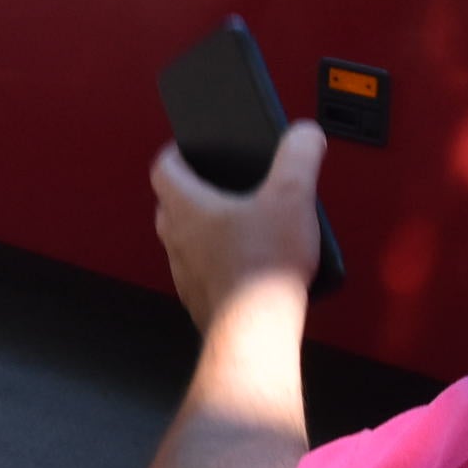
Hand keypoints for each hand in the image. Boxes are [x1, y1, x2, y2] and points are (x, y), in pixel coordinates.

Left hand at [151, 122, 328, 332]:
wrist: (257, 332)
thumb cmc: (263, 268)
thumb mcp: (291, 197)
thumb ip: (298, 157)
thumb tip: (304, 135)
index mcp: (186, 207)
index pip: (163, 168)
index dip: (175, 153)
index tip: (187, 149)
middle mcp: (177, 240)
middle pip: (171, 206)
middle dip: (192, 193)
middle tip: (218, 187)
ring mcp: (186, 274)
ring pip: (184, 243)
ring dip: (204, 232)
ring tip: (239, 227)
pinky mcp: (201, 301)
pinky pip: (202, 275)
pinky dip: (218, 266)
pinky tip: (248, 268)